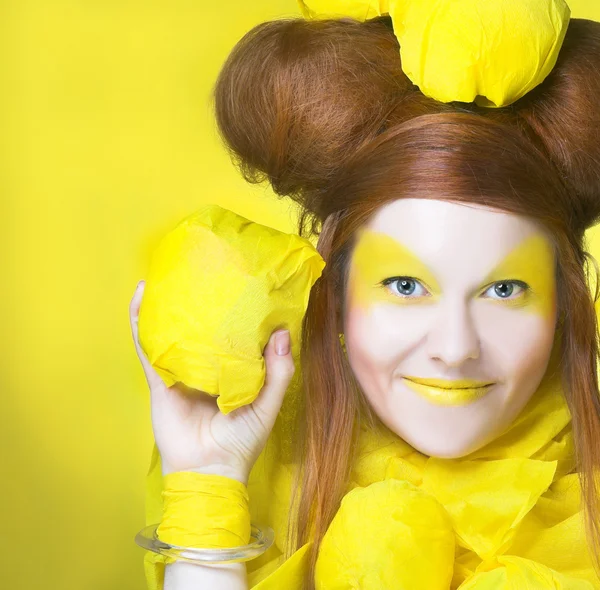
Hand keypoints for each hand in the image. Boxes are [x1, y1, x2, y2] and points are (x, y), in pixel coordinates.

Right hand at [129, 281, 295, 484]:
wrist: (207, 469)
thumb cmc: (241, 440)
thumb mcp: (268, 404)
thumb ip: (279, 372)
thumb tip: (282, 332)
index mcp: (232, 371)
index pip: (235, 335)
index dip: (239, 311)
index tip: (245, 284)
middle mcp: (206, 366)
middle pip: (201, 329)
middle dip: (202, 302)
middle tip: (207, 271)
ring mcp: (180, 370)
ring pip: (172, 332)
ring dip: (168, 305)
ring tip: (170, 274)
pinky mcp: (159, 379)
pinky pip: (148, 346)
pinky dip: (141, 322)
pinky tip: (141, 297)